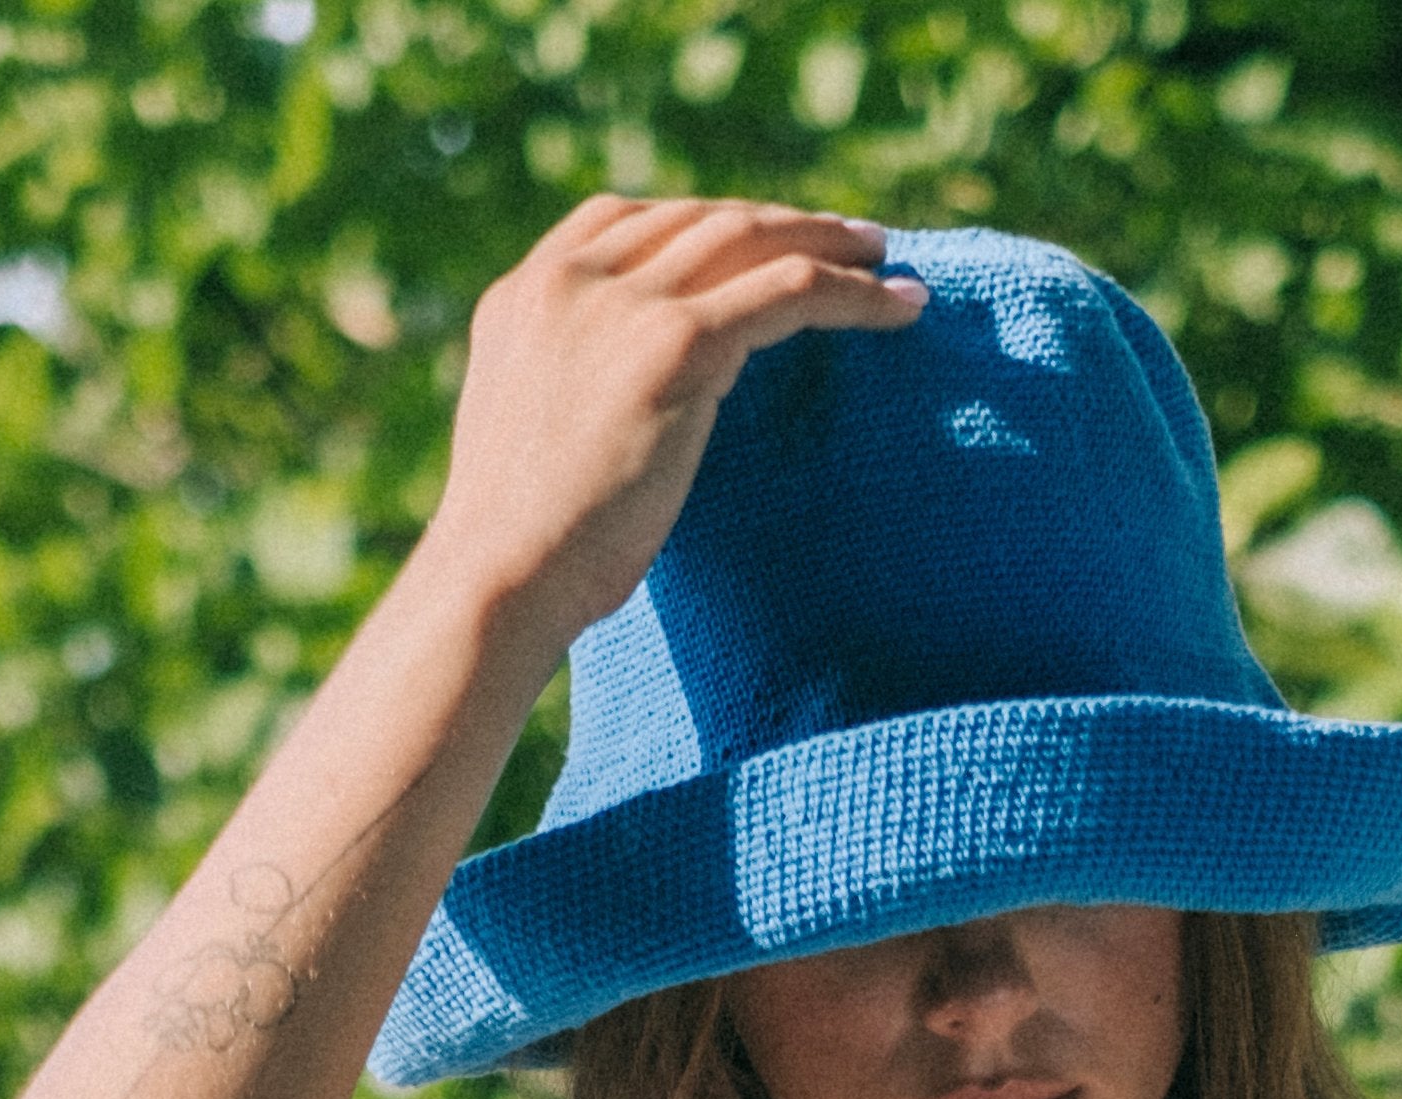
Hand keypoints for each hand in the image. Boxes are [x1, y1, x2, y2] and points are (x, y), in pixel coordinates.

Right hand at [415, 194, 927, 641]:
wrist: (499, 576)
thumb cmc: (525, 550)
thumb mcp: (544, 438)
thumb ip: (587, 387)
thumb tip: (663, 390)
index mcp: (526, 296)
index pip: (629, 222)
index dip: (711, 224)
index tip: (765, 240)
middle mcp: (570, 281)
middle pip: (699, 220)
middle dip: (781, 223)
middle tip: (850, 240)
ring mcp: (621, 305)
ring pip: (751, 241)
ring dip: (828, 244)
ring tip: (886, 261)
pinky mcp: (675, 344)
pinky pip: (787, 292)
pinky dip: (852, 292)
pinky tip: (902, 306)